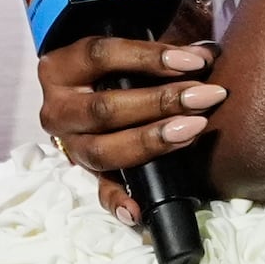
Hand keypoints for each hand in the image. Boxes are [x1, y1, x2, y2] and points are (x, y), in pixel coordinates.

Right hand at [35, 36, 225, 224]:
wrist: (83, 92)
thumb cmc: (111, 68)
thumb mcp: (124, 53)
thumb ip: (162, 53)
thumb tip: (207, 54)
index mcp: (60, 68)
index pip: (101, 56)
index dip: (149, 57)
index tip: (195, 61)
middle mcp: (57, 109)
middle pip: (104, 108)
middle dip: (160, 102)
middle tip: (205, 96)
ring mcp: (68, 145)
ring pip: (103, 151)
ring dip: (152, 142)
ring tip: (193, 131)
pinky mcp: (84, 173)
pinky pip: (98, 190)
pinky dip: (118, 201)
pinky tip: (138, 210)